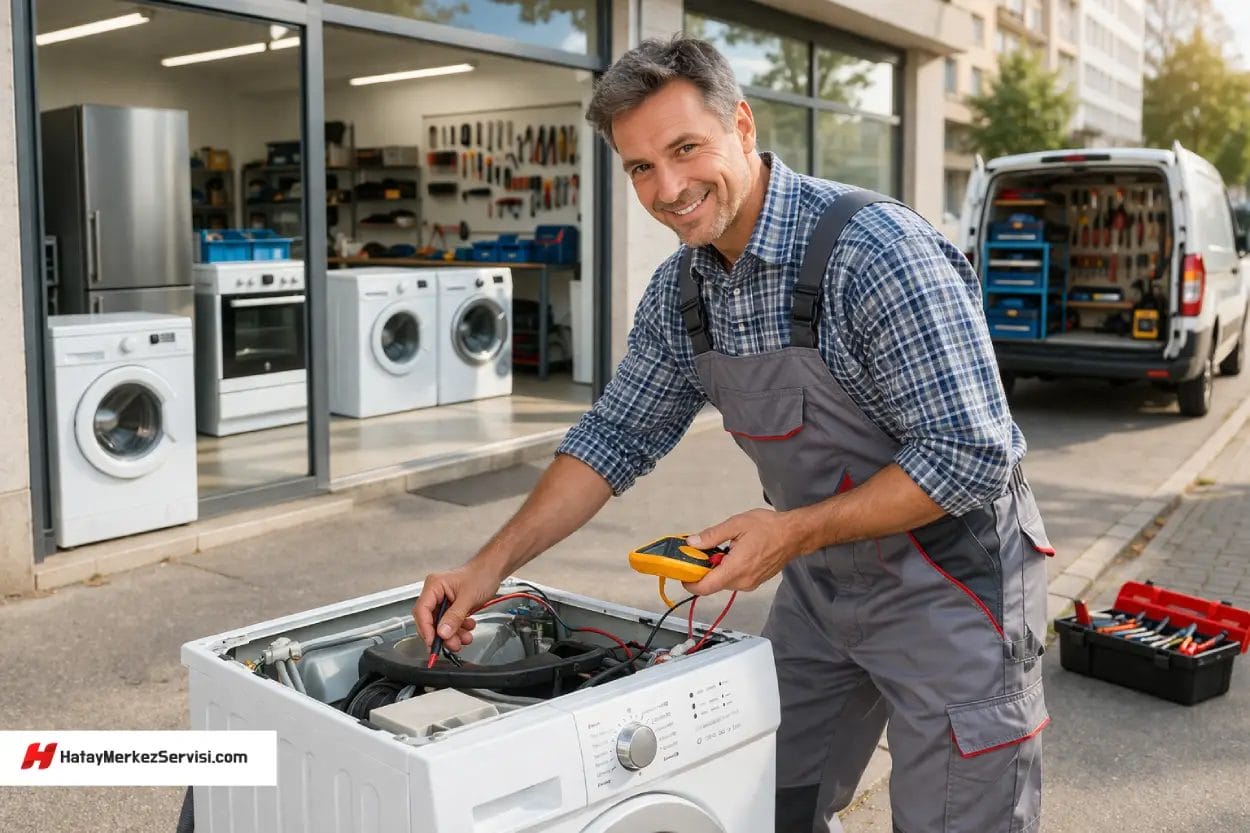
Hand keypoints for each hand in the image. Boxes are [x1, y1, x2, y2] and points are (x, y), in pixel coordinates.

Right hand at [412, 563, 502, 651]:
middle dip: (442, 635)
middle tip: (452, 644)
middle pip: (430, 621)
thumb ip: (454, 616)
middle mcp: (435, 594)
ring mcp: (443, 601)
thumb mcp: (468, 597)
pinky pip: (450, 624)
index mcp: (434, 586)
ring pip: (440, 625)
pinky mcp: (451, 608)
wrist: (493, 571)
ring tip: (464, 638)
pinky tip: (468, 628)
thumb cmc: (481, 574)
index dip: (426, 629)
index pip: (422, 611)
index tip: (433, 642)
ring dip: (452, 635)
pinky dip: (458, 630)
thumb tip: (442, 632)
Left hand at [682, 509, 804, 595]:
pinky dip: (728, 570)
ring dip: (716, 569)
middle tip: (700, 552)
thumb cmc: (769, 527)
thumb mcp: (736, 525)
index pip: (705, 587)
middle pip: (713, 584)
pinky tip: (733, 553)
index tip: (682, 572)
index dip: (690, 583)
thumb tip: (692, 543)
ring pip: (723, 582)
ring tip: (722, 548)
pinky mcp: (755, 582)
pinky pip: (734, 580)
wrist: (795, 535)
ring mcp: (750, 584)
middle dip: (703, 570)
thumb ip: (712, 536)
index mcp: (736, 568)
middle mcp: (742, 582)